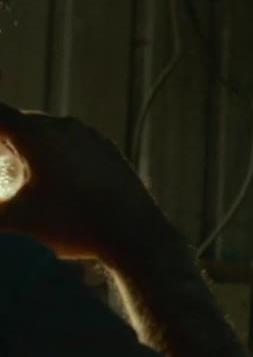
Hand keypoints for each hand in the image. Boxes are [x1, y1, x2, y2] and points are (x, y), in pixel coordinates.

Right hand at [0, 104, 175, 265]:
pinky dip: (51, 150)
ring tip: (12, 162)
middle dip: (0, 134)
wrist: (135, 235)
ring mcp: (90, 137)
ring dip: (25, 142)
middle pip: (17, 121)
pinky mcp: (108, 151)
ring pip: (46, 130)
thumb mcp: (14, 223)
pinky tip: (47, 172)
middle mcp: (65, 127)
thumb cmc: (73, 227)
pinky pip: (71, 142)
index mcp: (37, 135)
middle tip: (1, 155)